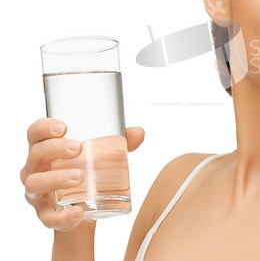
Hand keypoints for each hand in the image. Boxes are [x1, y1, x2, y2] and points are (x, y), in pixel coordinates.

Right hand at [20, 118, 144, 231]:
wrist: (85, 209)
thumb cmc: (88, 172)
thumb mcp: (104, 155)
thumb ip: (122, 142)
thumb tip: (138, 133)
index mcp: (46, 149)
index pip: (35, 133)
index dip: (44, 127)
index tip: (63, 127)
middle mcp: (36, 169)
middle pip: (36, 154)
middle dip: (55, 149)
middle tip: (78, 148)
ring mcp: (37, 193)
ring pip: (35, 184)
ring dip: (56, 178)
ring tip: (79, 176)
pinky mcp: (45, 215)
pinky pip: (48, 217)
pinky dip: (62, 216)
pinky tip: (78, 212)